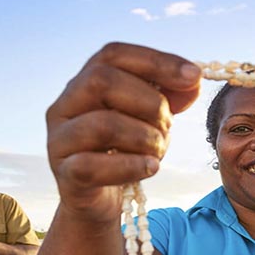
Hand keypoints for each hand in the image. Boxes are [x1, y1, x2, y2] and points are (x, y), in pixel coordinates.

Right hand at [46, 42, 200, 220]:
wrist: (100, 200)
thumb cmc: (125, 151)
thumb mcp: (150, 119)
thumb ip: (169, 96)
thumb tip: (193, 80)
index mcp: (84, 83)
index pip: (113, 54)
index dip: (156, 61)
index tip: (194, 76)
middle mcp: (65, 106)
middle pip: (101, 81)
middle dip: (149, 102)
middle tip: (168, 125)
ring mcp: (60, 140)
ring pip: (101, 125)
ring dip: (144, 137)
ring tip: (159, 150)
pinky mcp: (65, 174)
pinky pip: (93, 166)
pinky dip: (131, 166)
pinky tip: (150, 167)